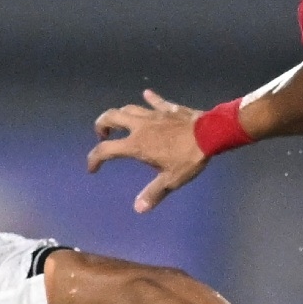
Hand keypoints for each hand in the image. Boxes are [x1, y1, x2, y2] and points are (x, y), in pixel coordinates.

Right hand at [89, 89, 207, 212]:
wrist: (210, 134)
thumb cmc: (188, 158)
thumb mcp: (171, 180)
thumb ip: (153, 193)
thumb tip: (138, 209)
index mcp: (136, 144)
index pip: (106, 150)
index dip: (94, 159)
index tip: (93, 168)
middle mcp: (139, 126)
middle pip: (111, 117)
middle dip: (101, 125)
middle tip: (103, 135)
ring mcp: (153, 114)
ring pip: (129, 108)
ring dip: (121, 114)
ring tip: (121, 123)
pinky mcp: (167, 108)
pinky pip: (155, 100)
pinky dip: (149, 98)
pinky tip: (147, 95)